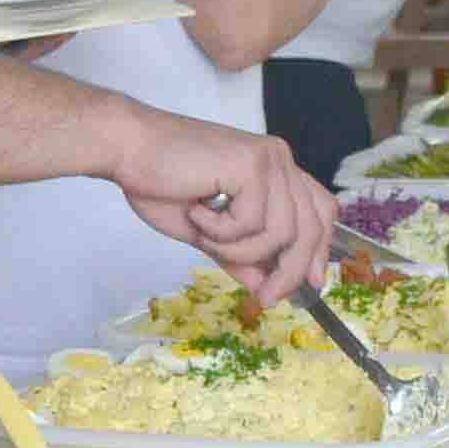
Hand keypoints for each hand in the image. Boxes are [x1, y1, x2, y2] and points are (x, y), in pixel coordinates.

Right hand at [109, 111, 340, 300]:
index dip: (321, 249)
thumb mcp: (208, 233)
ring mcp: (269, 159)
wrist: (128, 150)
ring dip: (239, 247)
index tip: (313, 284)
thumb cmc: (159, 182)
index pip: (320, 210)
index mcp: (274, 170)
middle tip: (267, 297)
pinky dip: (221, 230)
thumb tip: (267, 286)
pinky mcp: (252, 164)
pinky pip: (252, 222)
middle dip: (290, 269)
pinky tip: (197, 211)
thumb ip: (241, 255)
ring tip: (204, 232)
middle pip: (310, 227)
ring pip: (280, 232)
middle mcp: (279, 160)